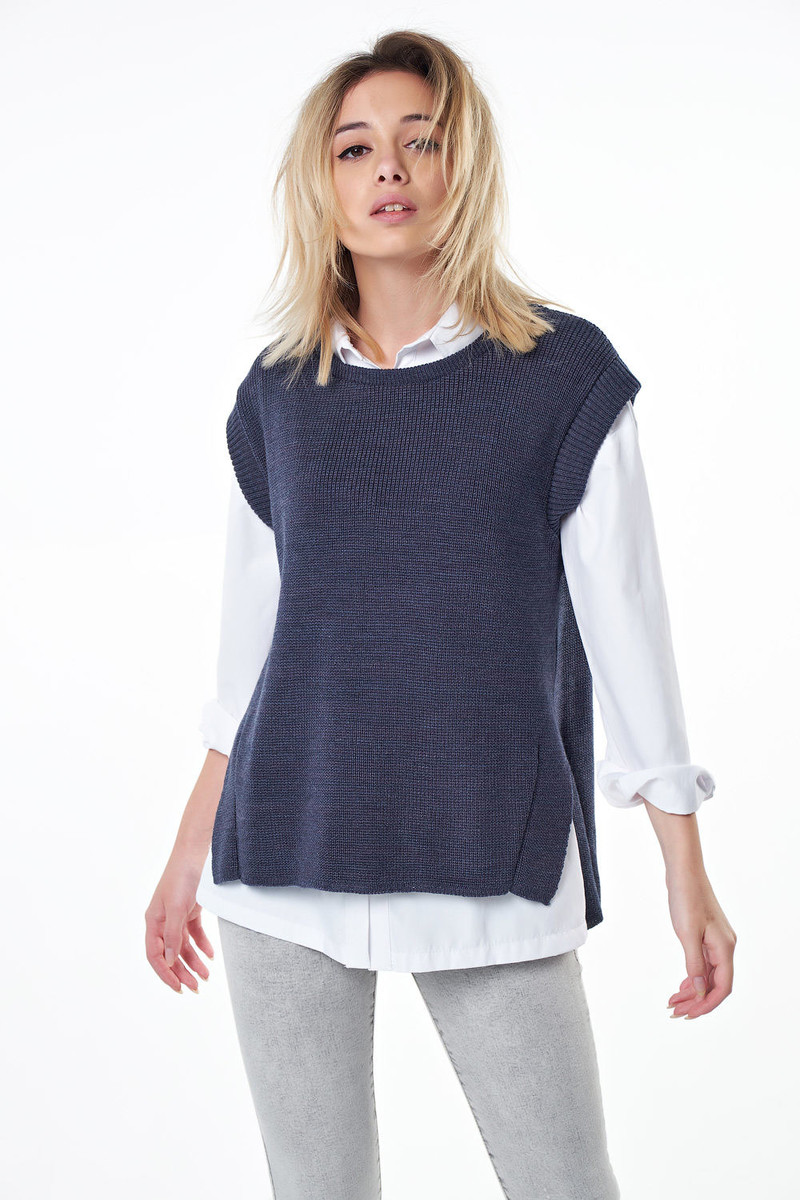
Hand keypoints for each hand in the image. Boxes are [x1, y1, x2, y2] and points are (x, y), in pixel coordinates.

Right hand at [145, 857, 214, 993]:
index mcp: (153, 921)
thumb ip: (173, 934)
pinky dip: (202, 945)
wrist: (197, 851)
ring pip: (184, 946)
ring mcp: (177, 916)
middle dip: (182, 972)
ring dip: (194, 962)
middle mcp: (162, 921)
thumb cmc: (183, 876)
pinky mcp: (190, 910)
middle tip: (196, 987)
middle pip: (170, 954)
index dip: (166, 973)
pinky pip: (194, 934)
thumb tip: (170, 961)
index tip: (179, 988)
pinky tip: (211, 955)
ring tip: (207, 976)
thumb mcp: (177, 907)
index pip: (155, 955)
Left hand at [664, 864, 735, 1019]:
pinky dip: (692, 977)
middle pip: (715, 984)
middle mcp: (725, 947)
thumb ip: (694, 964)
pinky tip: (681, 987)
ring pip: (707, 975)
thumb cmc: (686, 899)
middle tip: (674, 1012)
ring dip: (692, 991)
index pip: (722, 987)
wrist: (684, 872)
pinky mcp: (707, 937)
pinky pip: (703, 965)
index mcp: (725, 948)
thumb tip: (699, 992)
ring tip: (673, 1003)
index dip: (707, 1004)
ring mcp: (717, 942)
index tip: (688, 1014)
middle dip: (696, 1001)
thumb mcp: (687, 934)